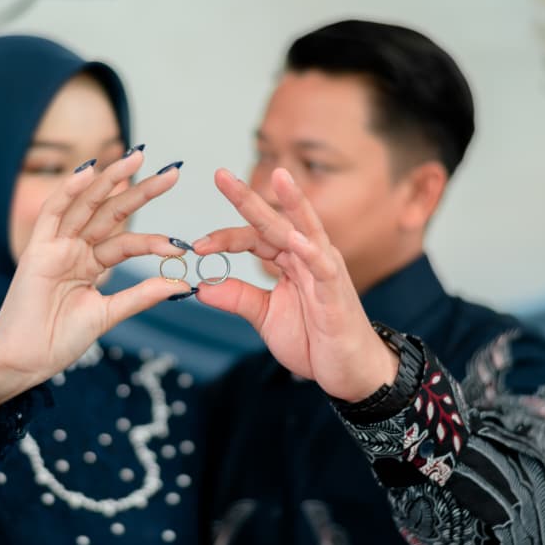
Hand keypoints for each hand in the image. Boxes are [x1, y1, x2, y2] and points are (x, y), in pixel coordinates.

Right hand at [0, 152, 188, 408]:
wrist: (25, 361)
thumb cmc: (59, 341)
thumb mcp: (108, 315)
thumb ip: (141, 295)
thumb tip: (181, 283)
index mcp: (90, 265)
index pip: (127, 242)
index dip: (154, 239)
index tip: (182, 244)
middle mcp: (74, 250)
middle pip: (112, 213)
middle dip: (140, 191)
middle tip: (172, 172)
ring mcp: (55, 247)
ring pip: (87, 205)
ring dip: (110, 180)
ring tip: (137, 158)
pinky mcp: (37, 250)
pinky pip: (53, 214)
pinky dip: (69, 191)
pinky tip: (89, 172)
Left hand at [191, 167, 397, 400]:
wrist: (348, 369)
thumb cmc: (313, 339)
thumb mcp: (266, 316)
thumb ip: (238, 298)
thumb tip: (202, 286)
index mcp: (290, 260)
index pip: (254, 237)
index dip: (225, 238)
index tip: (196, 246)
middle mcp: (308, 256)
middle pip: (274, 221)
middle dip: (248, 198)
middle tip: (221, 174)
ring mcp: (325, 270)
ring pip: (306, 229)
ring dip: (292, 203)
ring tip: (279, 176)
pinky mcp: (336, 291)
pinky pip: (323, 267)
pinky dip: (311, 252)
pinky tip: (297, 239)